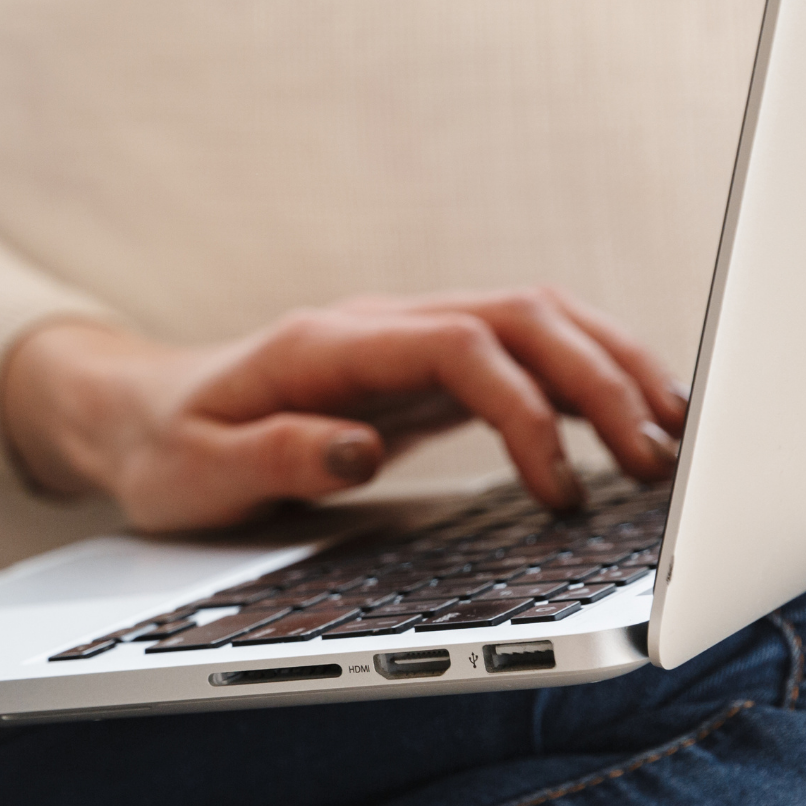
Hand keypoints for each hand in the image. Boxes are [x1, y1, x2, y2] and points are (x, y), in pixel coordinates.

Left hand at [0, 287, 687, 531]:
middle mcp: (373, 329)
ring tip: (670, 440)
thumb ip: (270, 457)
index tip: (557, 490)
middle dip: (600, 378)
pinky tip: (624, 427)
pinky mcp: (416, 374)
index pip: (459, 346)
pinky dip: (581, 383)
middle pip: (519, 315)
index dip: (525, 410)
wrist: (135, 417)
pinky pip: (517, 357)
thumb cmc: (164, 449)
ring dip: (607, 368)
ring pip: (532, 321)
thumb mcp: (193, 472)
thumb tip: (356, 451)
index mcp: (324, 346)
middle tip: (655, 463)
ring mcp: (400, 345)